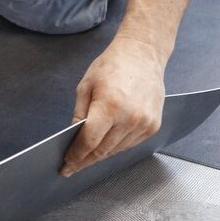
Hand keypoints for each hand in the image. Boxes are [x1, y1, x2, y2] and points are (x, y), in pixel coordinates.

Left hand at [61, 36, 165, 176]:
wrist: (143, 54)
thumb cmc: (112, 66)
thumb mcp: (85, 87)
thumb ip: (78, 116)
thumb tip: (72, 141)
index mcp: (110, 106)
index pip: (89, 142)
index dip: (76, 157)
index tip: (66, 166)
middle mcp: (130, 117)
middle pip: (102, 151)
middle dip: (84, 160)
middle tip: (72, 166)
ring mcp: (144, 123)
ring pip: (115, 151)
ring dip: (100, 155)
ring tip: (87, 155)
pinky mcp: (153, 126)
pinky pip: (129, 145)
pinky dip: (115, 147)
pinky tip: (107, 142)